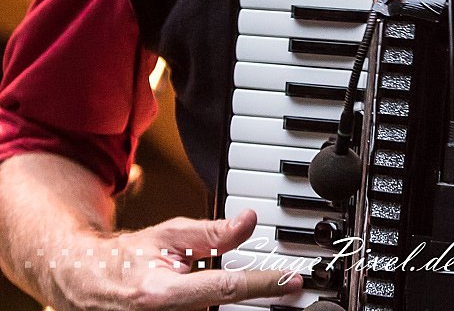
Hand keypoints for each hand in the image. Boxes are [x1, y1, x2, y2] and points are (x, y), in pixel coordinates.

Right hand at [48, 210, 302, 310]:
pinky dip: (221, 304)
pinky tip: (230, 294)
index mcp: (164, 292)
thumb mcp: (168, 234)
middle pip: (227, 308)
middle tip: (283, 282)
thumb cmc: (129, 259)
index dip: (264, 284)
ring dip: (239, 302)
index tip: (293, 280)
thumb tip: (249, 221)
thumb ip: (211, 232)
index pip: (227, 287)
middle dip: (257, 295)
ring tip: (257, 284)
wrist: (91, 286)